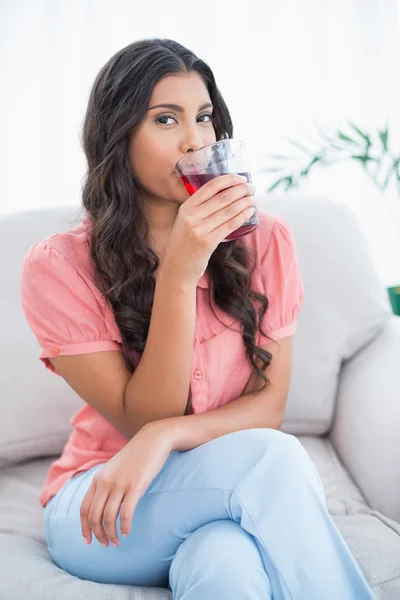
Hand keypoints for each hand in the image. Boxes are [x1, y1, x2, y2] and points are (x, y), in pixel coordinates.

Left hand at [80, 422, 172, 546]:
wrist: (153, 439)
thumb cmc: (135, 456)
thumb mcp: (114, 468)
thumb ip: (106, 483)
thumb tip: (102, 505)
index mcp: (98, 478)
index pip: (84, 508)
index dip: (84, 527)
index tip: (88, 540)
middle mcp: (105, 482)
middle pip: (94, 516)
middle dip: (98, 535)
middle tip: (106, 544)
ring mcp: (119, 484)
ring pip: (108, 517)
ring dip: (111, 534)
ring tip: (116, 542)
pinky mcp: (135, 486)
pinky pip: (126, 513)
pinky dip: (124, 527)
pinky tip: (127, 533)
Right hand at [162, 174, 256, 285]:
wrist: (177, 269)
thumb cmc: (185, 245)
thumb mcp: (185, 222)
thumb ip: (200, 209)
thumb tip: (227, 195)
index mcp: (185, 208)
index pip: (210, 187)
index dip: (228, 180)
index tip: (241, 178)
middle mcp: (191, 217)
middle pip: (222, 197)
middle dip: (241, 190)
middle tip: (253, 188)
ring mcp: (199, 230)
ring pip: (228, 210)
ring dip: (245, 202)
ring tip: (255, 199)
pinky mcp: (207, 242)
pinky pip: (230, 225)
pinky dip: (242, 216)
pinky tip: (250, 212)